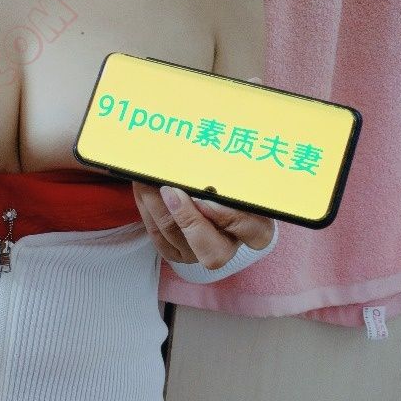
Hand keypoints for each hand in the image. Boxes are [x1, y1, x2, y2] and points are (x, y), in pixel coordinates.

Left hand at [132, 181, 275, 268]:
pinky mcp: (177, 253)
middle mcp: (228, 246)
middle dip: (188, 221)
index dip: (231, 218)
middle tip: (171, 191)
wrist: (207, 189)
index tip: (209, 196)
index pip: (257, 234)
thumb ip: (233, 168)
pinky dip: (148, 211)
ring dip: (159, 208)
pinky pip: (159, 238)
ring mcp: (200, 253)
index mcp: (255, 227)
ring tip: (148, 181)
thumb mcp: (239, 173)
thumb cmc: (230, 178)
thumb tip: (209, 146)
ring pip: (178, 240)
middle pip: (214, 254)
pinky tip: (143, 189)